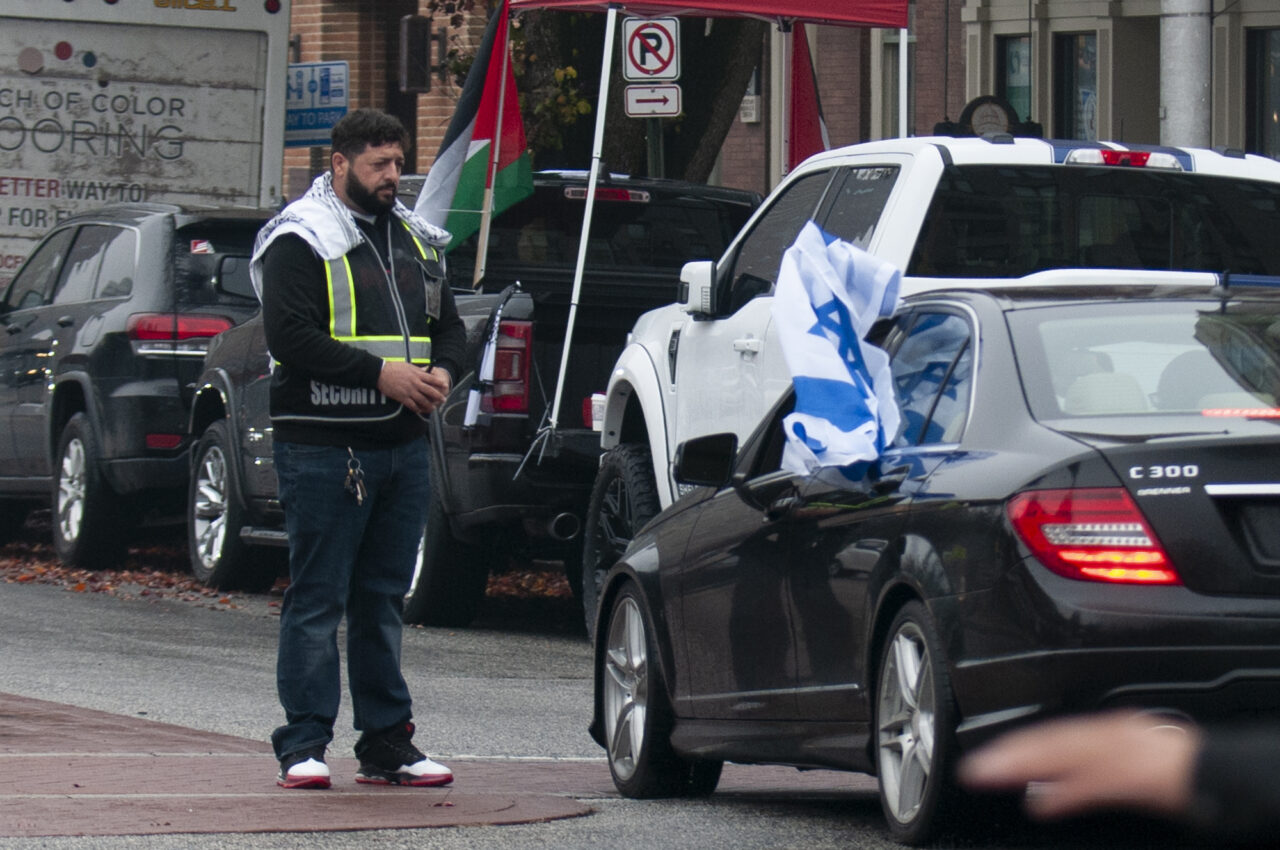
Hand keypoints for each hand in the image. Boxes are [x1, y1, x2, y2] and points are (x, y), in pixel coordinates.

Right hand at [376, 361, 451, 414]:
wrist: (381, 373)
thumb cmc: (394, 368)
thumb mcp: (408, 366)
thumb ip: (417, 371)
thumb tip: (424, 372)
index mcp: (417, 375)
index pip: (432, 379)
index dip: (439, 383)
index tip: (445, 385)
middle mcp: (415, 383)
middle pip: (430, 391)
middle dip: (438, 396)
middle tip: (443, 399)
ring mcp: (409, 391)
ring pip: (422, 400)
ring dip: (429, 405)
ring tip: (433, 408)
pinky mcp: (402, 397)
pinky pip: (412, 405)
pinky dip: (417, 408)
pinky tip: (419, 410)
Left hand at [957, 710, 1200, 820]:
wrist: (1220, 769)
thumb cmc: (1178, 766)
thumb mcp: (1124, 759)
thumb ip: (1084, 772)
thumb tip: (1046, 791)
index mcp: (1107, 728)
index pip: (1050, 733)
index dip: (1014, 744)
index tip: (982, 756)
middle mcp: (1111, 734)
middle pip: (1048, 740)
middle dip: (1006, 753)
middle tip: (971, 769)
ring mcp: (1124, 752)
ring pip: (1062, 753)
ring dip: (1022, 763)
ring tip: (988, 776)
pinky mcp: (1137, 778)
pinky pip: (1096, 785)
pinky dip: (1067, 794)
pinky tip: (1041, 805)